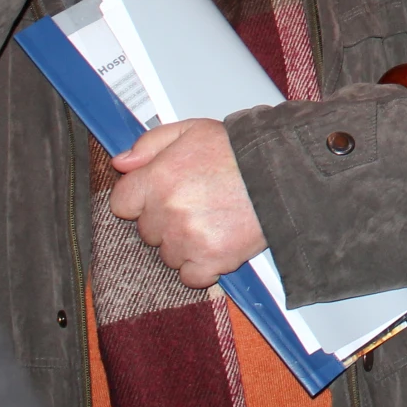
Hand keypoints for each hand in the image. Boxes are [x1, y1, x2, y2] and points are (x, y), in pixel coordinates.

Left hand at [108, 118, 265, 288]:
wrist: (284, 173)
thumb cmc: (240, 150)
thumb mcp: (191, 130)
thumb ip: (150, 144)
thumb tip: (122, 163)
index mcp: (158, 178)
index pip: (121, 203)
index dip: (139, 200)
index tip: (157, 197)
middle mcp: (168, 211)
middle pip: (147, 231)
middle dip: (165, 220)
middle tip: (195, 203)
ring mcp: (188, 239)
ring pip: (168, 254)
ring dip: (184, 243)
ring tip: (212, 220)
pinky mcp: (211, 260)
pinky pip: (191, 276)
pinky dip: (203, 266)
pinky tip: (218, 243)